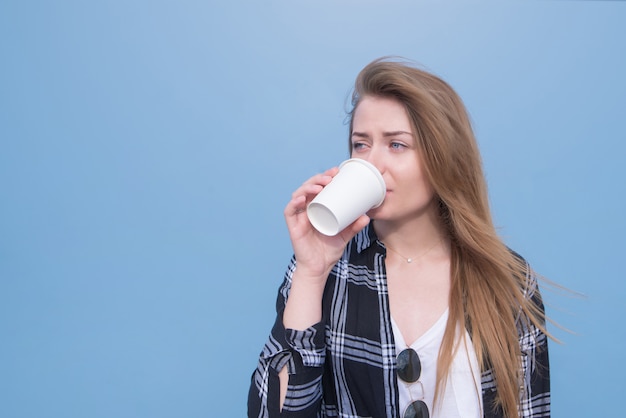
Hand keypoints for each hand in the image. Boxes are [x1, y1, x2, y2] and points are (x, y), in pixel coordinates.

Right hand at [284, 167, 369, 281]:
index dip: (325, 176)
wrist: (319, 268)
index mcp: (317, 207)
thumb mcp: (345, 236)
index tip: (337, 171)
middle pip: (308, 187)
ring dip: (308, 187)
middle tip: (331, 176)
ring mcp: (299, 217)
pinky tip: (302, 199)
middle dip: (318, 178)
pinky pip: (289, 211)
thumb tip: (366, 216)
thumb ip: (354, 227)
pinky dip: (294, 203)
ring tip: (320, 185)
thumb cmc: (329, 250)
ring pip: (298, 195)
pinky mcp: (293, 226)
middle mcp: (306, 209)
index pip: (319, 187)